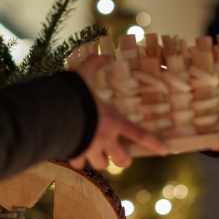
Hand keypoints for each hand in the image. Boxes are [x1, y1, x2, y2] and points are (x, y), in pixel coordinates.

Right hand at [68, 54, 168, 170]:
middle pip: (122, 160)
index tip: (164, 151)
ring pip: (101, 165)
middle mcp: (106, 138)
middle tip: (117, 155)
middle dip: (121, 160)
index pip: (139, 135)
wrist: (54, 113)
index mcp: (114, 121)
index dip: (153, 143)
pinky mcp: (75, 153)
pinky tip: (73, 154)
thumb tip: (102, 53)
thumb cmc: (74, 95)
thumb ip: (94, 64)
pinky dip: (77, 161)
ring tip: (95, 154)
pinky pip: (78, 164)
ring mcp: (91, 149)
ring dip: (100, 161)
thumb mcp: (84, 75)